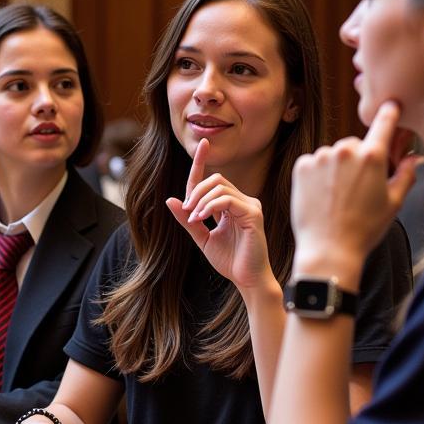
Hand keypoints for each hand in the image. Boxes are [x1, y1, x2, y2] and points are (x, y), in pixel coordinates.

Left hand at [165, 137, 275, 294]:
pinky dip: (209, 206)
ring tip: (194, 219)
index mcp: (231, 205)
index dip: (204, 162)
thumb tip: (170, 200)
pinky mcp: (253, 213)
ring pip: (219, 187)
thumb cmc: (229, 261)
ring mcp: (250, 205)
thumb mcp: (202, 238)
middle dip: (195, 192)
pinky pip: (227, 199)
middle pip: (215, 180)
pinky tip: (202, 219)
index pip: (213, 180)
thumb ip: (187, 220)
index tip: (203, 144)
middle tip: (187, 212)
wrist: (247, 280)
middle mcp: (242, 201)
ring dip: (200, 201)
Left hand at [290, 101, 418, 283]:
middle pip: (355, 144)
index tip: (390, 105)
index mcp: (373, 157)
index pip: (383, 123)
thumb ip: (406, 175)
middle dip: (359, 158)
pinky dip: (318, 173)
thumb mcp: (393, 203)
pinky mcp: (302, 166)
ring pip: (333, 154)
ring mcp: (321, 157)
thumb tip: (415, 158)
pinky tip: (322, 194)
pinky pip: (314, 162)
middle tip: (359, 186)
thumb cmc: (365, 229)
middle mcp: (345, 151)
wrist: (329, 249)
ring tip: (338, 195)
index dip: (388, 113)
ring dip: (337, 166)